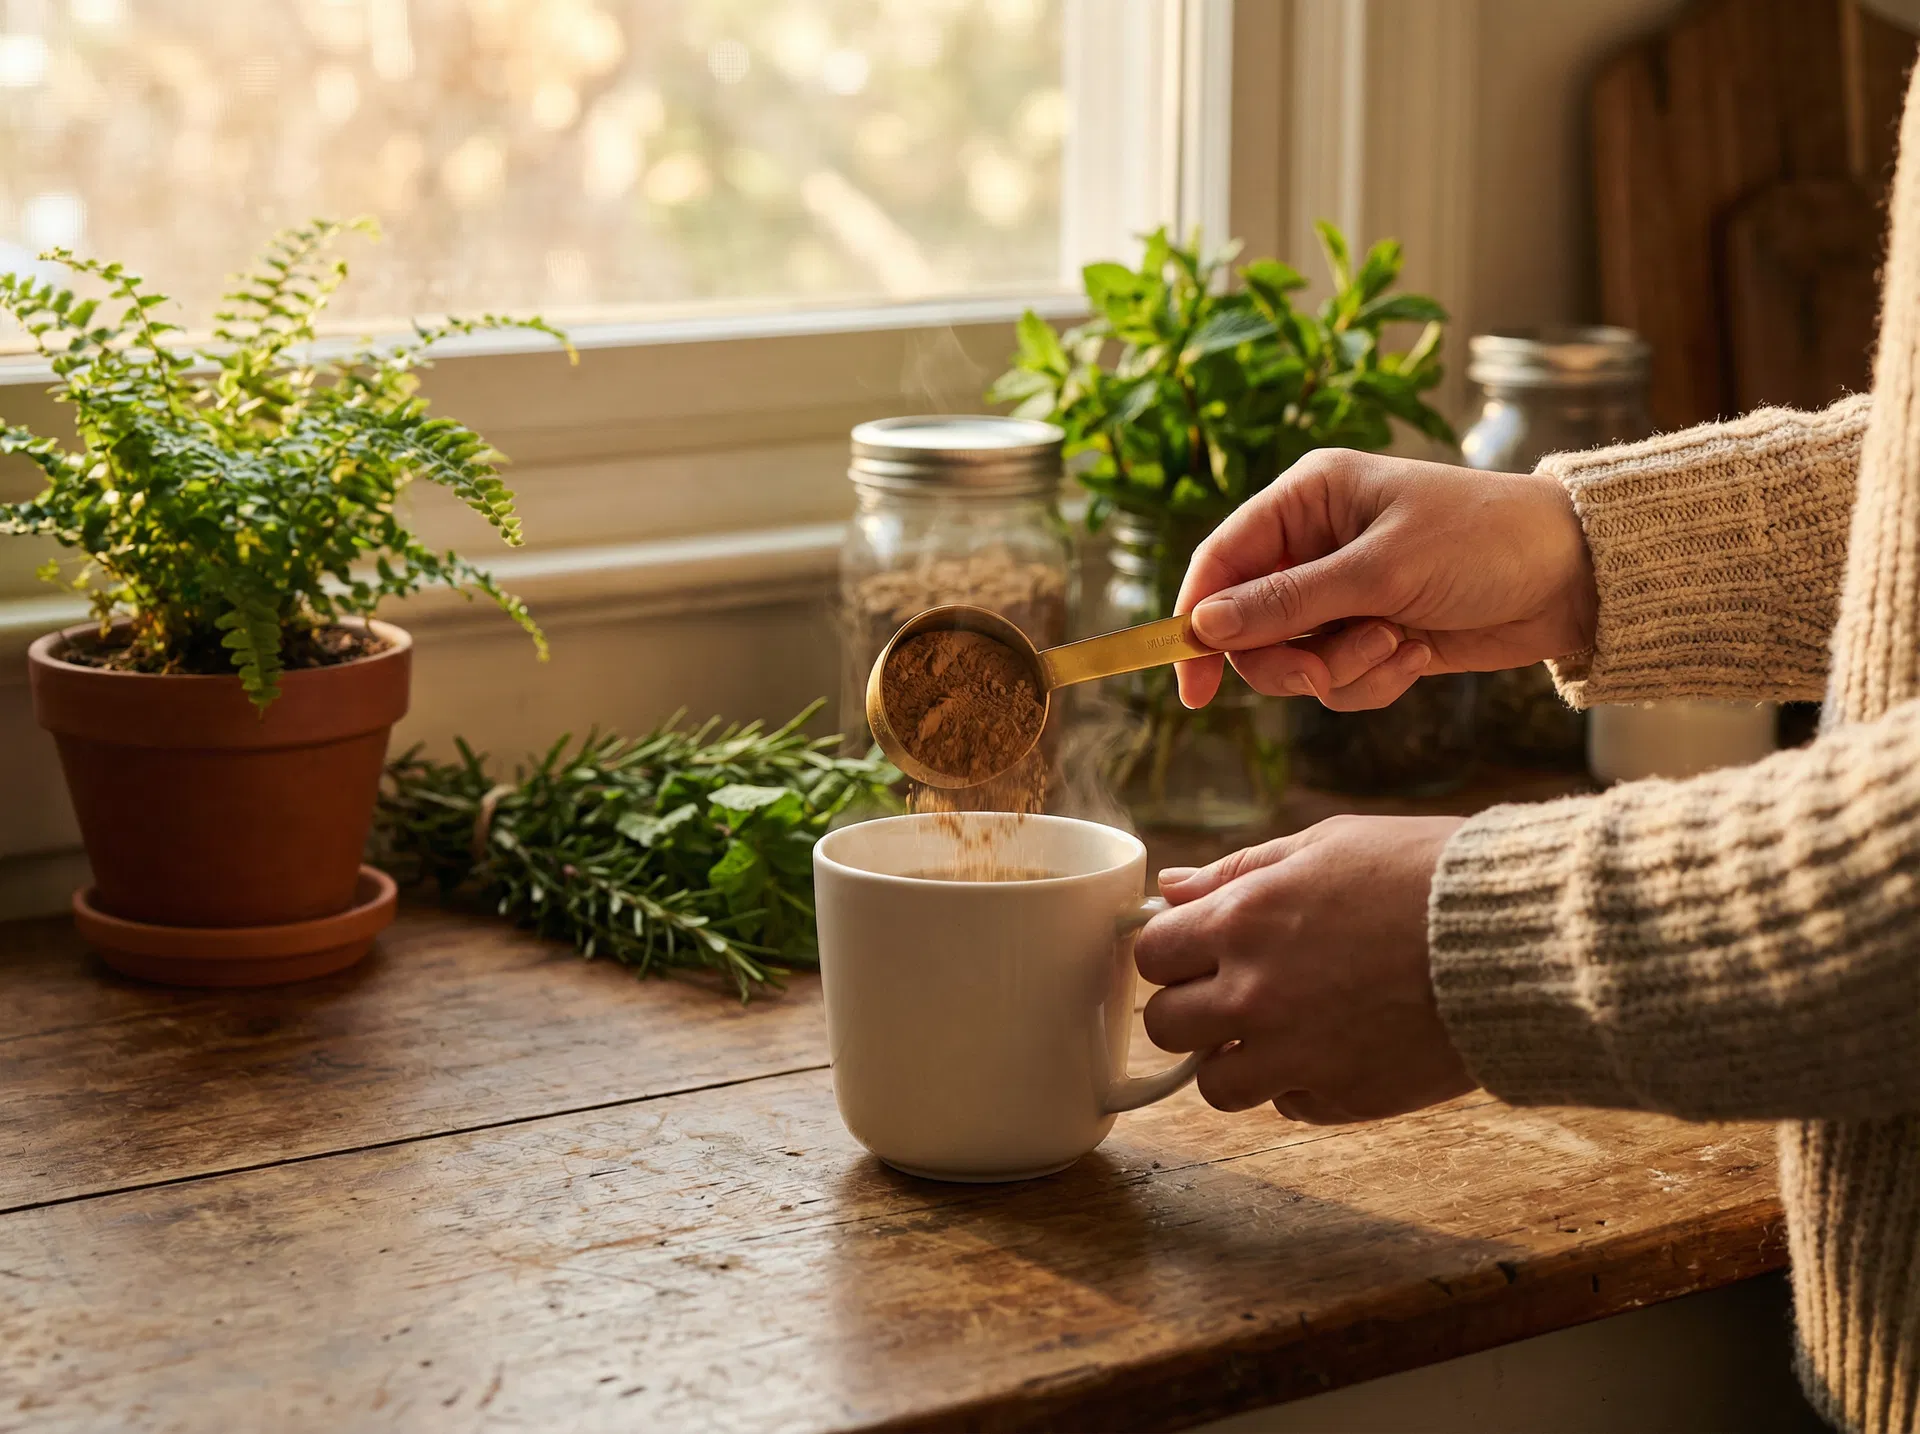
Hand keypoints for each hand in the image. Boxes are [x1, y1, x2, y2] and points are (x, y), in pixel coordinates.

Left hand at [1136, 815, 1475, 1123]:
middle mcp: (1254, 995)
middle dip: (1191, 1009)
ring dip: (1236, 1059)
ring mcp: (1296, 1055)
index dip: (1173, 952)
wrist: (1518, 939)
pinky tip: (1339, 1046)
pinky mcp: (1343, 1099)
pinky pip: (1287, 1105)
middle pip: (1165, 1027)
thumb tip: (1172, 886)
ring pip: (1215, 1084)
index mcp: (1242, 922)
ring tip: (1285, 1028)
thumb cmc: (1425, 875)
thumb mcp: (1326, 845)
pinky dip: (1301, 1084)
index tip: (1197, 950)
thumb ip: (1238, 870)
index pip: (1151, 955)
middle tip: (1234, 991)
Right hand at [1174, 448, 1596, 709]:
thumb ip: (1287, 602)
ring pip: (1292, 661)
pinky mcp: (1371, 635)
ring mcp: (1342, 594)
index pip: (1220, 562)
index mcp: (1306, 499)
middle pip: (1247, 626)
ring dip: (1341, 670)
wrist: (1575, 578)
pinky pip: (1337, 681)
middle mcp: (1314, 545)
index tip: (1191, 684)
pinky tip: (1416, 656)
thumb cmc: (1484, 542)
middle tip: (1325, 671)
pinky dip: (1372, 681)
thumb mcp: (1380, 570)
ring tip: (1396, 647)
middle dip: (1287, 659)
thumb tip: (1204, 625)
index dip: (1195, 622)